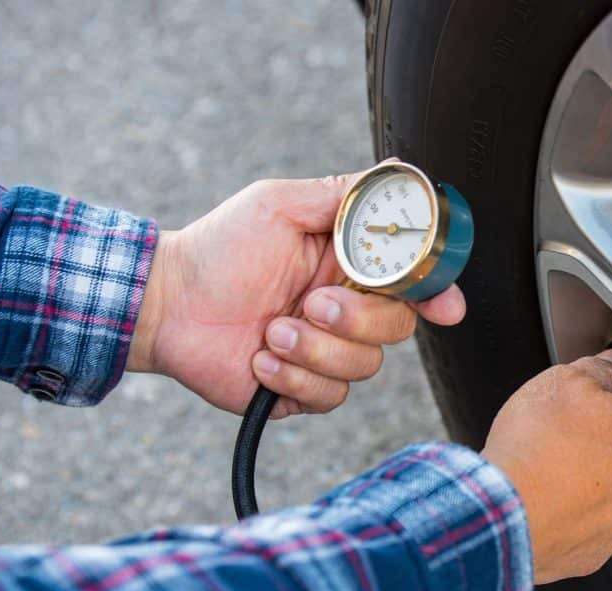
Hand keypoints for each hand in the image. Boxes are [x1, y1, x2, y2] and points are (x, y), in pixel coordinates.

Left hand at [128, 169, 465, 417]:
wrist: (166, 303)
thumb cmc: (219, 248)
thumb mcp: (280, 205)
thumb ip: (342, 195)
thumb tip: (398, 173)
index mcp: (352, 267)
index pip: (413, 282)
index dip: (437, 293)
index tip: (445, 307)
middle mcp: (348, 311)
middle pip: (398, 327)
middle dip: (357, 318)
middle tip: (312, 303)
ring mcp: (328, 353)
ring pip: (365, 365)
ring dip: (313, 349)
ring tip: (269, 332)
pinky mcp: (304, 389)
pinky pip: (329, 395)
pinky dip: (291, 377)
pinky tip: (258, 359)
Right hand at [482, 350, 611, 583]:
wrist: (502, 513)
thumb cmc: (535, 447)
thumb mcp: (566, 380)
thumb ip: (601, 368)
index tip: (596, 395)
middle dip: (605, 439)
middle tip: (564, 431)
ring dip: (589, 478)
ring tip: (549, 468)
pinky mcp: (593, 552)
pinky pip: (588, 525)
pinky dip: (571, 513)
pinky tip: (545, 500)